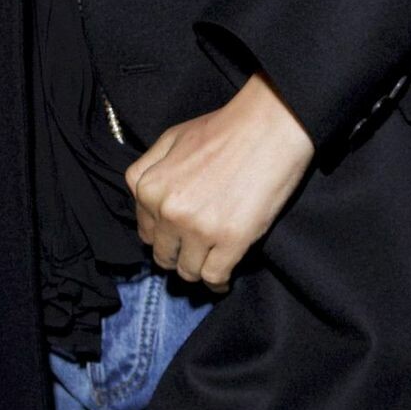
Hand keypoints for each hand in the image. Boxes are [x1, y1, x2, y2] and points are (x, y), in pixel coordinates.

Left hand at [123, 71, 315, 289]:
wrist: (268, 126)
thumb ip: (148, 169)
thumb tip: (142, 200)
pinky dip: (218, 282)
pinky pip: (214, 278)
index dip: (164, 233)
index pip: (146, 232)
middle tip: (197, 246)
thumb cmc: (223, 129)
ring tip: (212, 258)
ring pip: (188, 271)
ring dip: (199, 268)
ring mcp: (199, 228)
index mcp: (149, 187)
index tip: (178, 234)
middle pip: (164, 255)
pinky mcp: (230, 241)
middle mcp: (168, 211)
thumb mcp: (172, 137)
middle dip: (179, 252)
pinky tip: (224, 277)